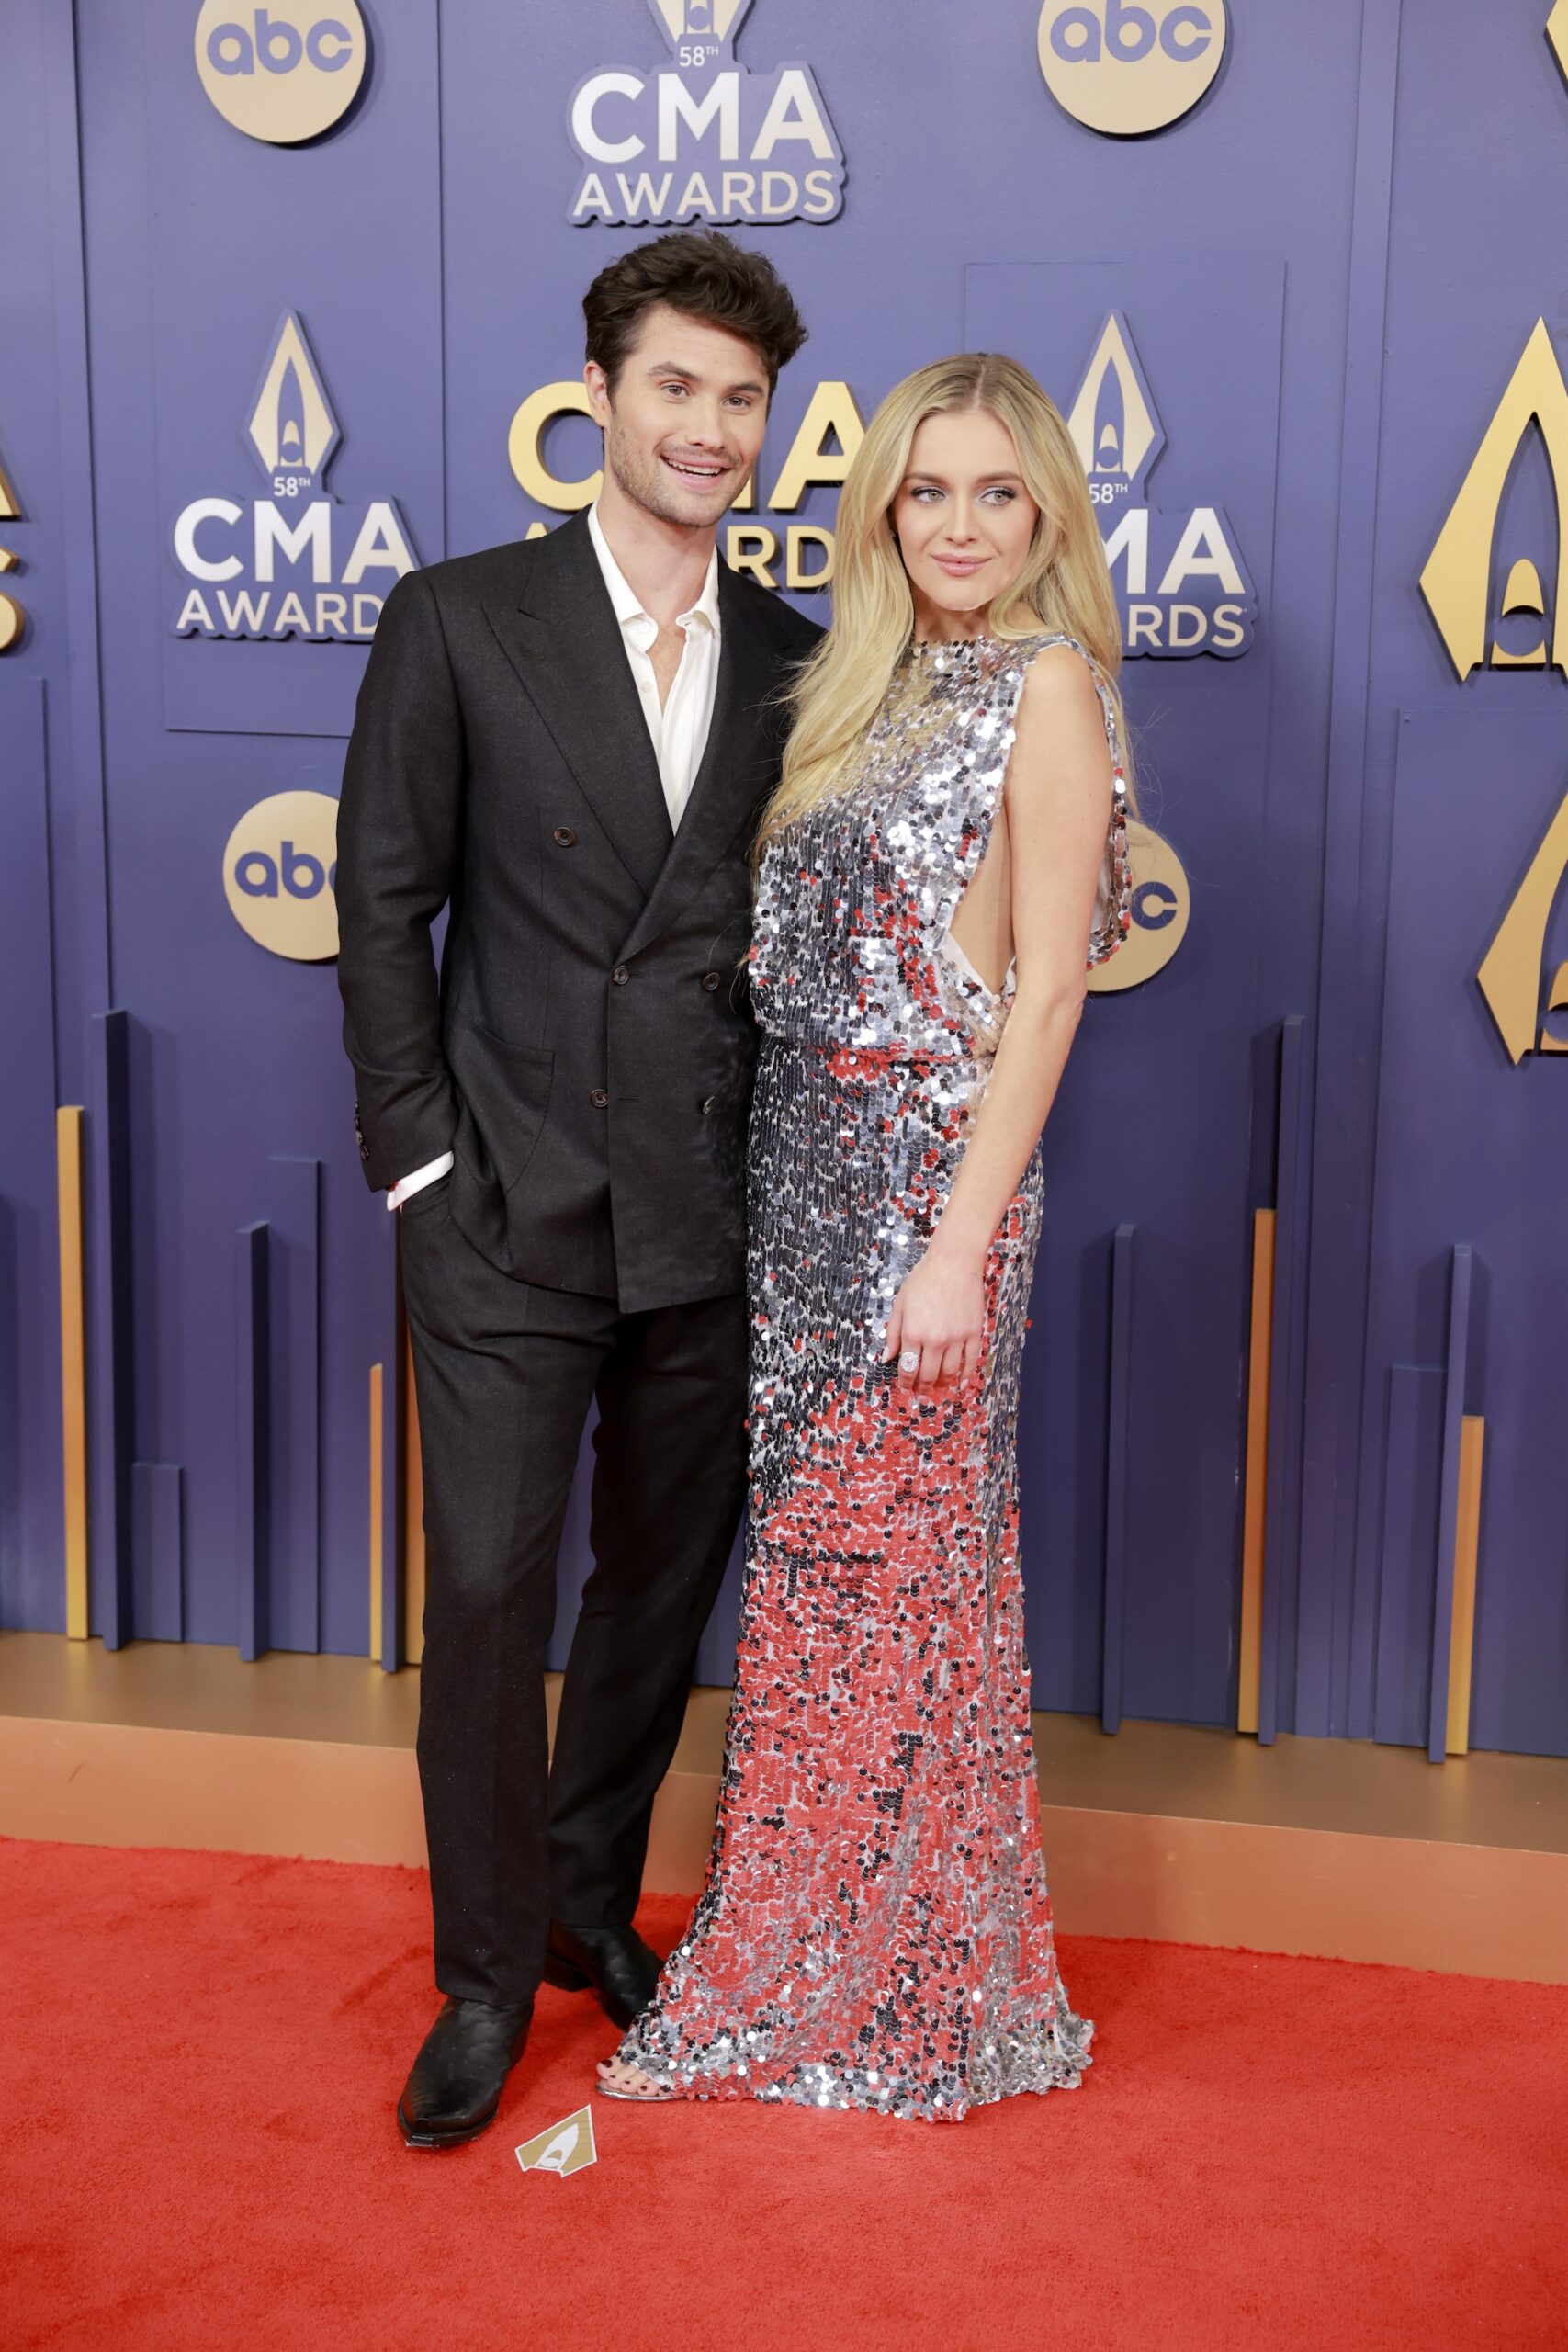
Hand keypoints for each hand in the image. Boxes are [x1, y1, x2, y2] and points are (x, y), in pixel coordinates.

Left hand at [883, 1248, 984, 1394]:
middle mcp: (935, 1339)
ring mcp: (957, 1338)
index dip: (905, 1382)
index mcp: (913, 1332)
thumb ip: (894, 1333)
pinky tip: (961, 1384)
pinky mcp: (974, 1333)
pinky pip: (971, 1361)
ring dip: (942, 1386)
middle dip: (922, 1389)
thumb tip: (887, 1357)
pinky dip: (966, 1375)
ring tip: (938, 1391)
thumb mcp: (900, 1304)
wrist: (954, 1262)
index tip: (905, 1387)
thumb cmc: (924, 1279)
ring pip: (949, 1372)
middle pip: (928, 1375)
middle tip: (921, 1396)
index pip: (908, 1368)